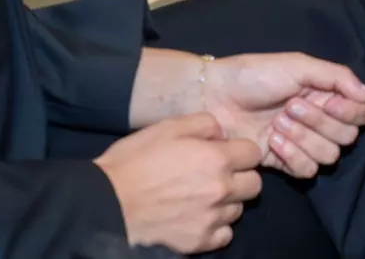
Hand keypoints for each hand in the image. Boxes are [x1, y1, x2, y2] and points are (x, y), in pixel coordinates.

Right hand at [95, 113, 262, 253]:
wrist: (110, 201)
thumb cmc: (135, 159)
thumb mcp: (166, 127)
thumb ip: (202, 123)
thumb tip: (221, 132)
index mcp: (215, 158)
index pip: (254, 153)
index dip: (240, 150)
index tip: (226, 151)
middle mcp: (221, 189)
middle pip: (254, 184)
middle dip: (240, 176)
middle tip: (217, 173)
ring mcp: (212, 218)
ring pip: (238, 209)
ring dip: (226, 200)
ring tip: (201, 194)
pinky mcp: (200, 241)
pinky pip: (224, 234)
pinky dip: (216, 225)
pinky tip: (198, 215)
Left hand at [203, 53, 364, 178]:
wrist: (216, 97)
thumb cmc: (254, 75)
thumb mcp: (297, 65)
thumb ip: (336, 75)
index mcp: (326, 94)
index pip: (361, 114)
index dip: (350, 113)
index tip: (328, 102)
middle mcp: (319, 120)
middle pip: (347, 137)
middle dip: (319, 123)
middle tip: (290, 106)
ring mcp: (303, 142)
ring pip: (329, 157)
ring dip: (304, 139)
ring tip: (277, 122)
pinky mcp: (285, 162)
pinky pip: (308, 171)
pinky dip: (293, 156)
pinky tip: (273, 141)